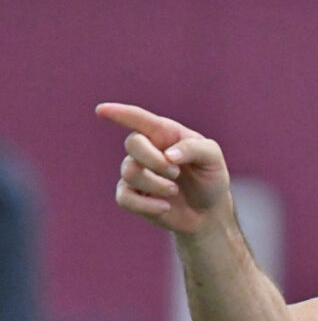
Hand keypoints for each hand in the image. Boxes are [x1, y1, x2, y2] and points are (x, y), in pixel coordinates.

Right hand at [97, 103, 230, 233]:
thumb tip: (168, 154)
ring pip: (130, 172)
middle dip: (154, 159)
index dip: (119, 113)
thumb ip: (194, 148)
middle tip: (176, 172)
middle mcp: (147, 149)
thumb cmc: (210, 177)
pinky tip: (165, 207)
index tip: (102, 110)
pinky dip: (146, 204)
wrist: (208, 211)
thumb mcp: (213, 158)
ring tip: (174, 190)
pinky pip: (124, 197)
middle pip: (133, 143)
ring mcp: (136, 172)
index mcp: (165, 133)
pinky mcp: (132, 195)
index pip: (138, 118)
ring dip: (156, 184)